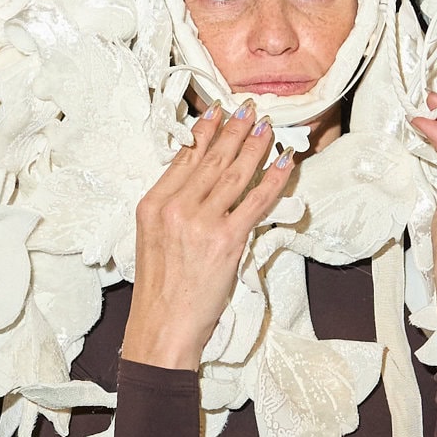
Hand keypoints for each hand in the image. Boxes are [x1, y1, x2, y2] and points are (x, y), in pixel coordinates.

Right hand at [120, 104, 292, 370]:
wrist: (162, 327)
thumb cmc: (160, 290)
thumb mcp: (152, 239)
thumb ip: (172, 208)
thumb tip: (197, 183)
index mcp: (153, 204)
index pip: (184, 158)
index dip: (205, 132)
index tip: (218, 111)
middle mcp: (175, 207)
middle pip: (211, 159)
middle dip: (234, 130)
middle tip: (250, 109)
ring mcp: (201, 222)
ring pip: (234, 174)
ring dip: (255, 146)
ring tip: (268, 126)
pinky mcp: (226, 240)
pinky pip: (256, 201)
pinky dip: (273, 180)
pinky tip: (284, 162)